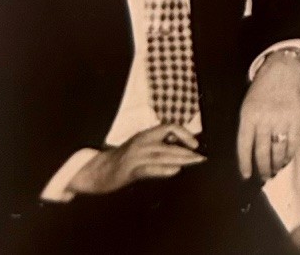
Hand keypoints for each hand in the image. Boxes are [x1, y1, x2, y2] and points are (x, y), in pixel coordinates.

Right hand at [70, 125, 204, 194]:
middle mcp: (141, 142)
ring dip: (182, 159)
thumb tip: (183, 147)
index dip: (185, 134)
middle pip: (170, 144)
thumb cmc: (124, 159)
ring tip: (195, 162)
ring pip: (162, 155)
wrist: (97, 171)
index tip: (195, 144)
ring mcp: (135, 156)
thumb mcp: (142, 146)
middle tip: (203, 158)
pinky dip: (163, 169)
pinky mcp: (129, 171)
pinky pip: (149, 169)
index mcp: (145, 135)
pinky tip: (175, 171)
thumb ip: (159, 145)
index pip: (169, 127)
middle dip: (189, 151)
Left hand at [237, 48, 299, 179]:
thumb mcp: (247, 107)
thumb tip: (249, 153)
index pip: (244, 145)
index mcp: (249, 116)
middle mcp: (264, 119)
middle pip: (262, 151)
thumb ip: (247, 127)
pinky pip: (292, 142)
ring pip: (278, 149)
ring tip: (274, 172)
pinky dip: (289, 154)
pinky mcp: (295, 119)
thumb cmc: (261, 92)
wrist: (281, 72)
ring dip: (276, 164)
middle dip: (262, 167)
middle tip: (263, 178)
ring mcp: (281, 119)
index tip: (246, 175)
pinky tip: (285, 160)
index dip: (245, 162)